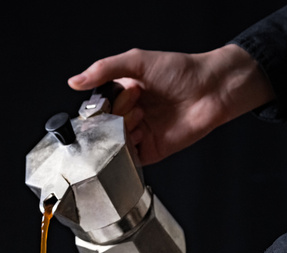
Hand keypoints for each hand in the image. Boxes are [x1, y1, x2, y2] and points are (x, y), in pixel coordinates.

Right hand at [68, 45, 274, 164]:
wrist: (212, 89)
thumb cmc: (181, 71)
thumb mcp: (137, 61)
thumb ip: (104, 69)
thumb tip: (74, 81)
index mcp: (122, 94)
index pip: (97, 107)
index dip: (99, 107)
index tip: (110, 100)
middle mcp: (129, 114)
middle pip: (104, 127)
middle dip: (115, 117)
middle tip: (134, 103)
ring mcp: (140, 133)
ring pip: (115, 142)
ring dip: (124, 131)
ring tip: (142, 115)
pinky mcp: (151, 150)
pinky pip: (130, 158)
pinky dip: (128, 151)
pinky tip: (139, 135)